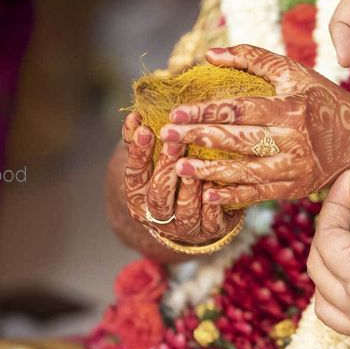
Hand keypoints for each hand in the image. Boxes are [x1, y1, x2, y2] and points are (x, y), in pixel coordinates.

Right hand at [122, 112, 240, 245]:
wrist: (192, 217)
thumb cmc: (169, 178)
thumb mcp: (152, 160)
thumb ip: (141, 140)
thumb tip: (134, 116)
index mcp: (138, 197)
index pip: (134, 175)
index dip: (139, 153)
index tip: (145, 129)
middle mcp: (158, 216)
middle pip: (159, 194)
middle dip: (166, 167)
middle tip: (174, 141)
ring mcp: (184, 227)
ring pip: (185, 210)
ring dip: (189, 187)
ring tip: (194, 165)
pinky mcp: (209, 232)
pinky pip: (211, 221)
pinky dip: (213, 204)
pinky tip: (215, 185)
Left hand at [158, 46, 349, 205]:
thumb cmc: (325, 101)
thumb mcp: (294, 73)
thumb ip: (252, 58)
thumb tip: (210, 54)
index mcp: (292, 108)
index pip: (241, 110)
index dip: (207, 112)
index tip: (177, 112)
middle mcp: (295, 140)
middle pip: (239, 140)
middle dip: (199, 138)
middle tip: (167, 136)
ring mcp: (296, 168)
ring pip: (246, 171)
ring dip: (210, 171)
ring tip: (180, 167)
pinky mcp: (297, 188)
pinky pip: (260, 194)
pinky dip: (234, 196)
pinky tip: (209, 195)